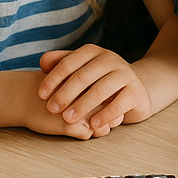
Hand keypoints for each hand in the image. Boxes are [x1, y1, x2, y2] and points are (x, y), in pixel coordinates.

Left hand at [38, 46, 152, 135]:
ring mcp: (125, 74)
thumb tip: (42, 63)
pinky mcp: (136, 91)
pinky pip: (120, 103)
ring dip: (82, 105)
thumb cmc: (99, 81)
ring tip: (68, 119)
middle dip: (65, 93)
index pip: (69, 63)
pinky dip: (105, 115)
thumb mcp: (81, 70)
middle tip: (52, 109)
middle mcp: (109, 59)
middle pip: (83, 76)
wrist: (134, 89)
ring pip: (101, 89)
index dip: (53, 79)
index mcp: (92, 52)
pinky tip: (93, 125)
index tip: (41, 95)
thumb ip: (61, 64)